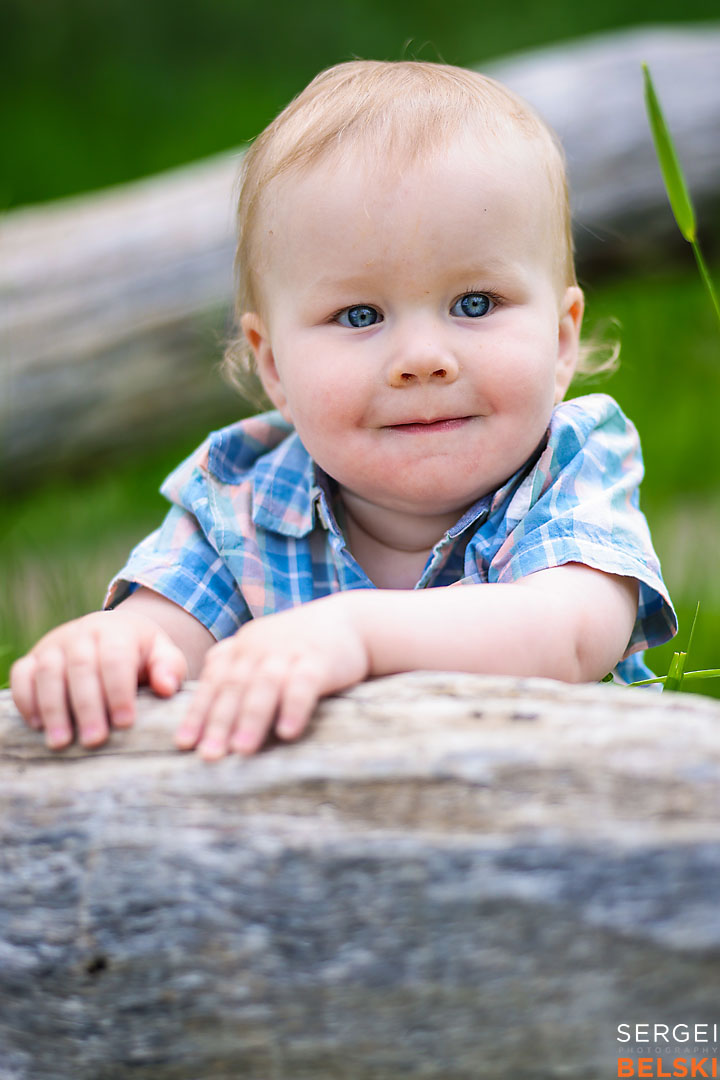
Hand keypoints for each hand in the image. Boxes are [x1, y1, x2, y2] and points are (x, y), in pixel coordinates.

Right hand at [10, 610, 186, 749]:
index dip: (119, 691)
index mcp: (117, 631)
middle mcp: (82, 633)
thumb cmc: (143, 655)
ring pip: (48, 672)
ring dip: (53, 708)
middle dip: (87, 706)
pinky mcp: (34, 658)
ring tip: (62, 743)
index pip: (115, 658)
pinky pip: (21, 675)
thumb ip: (169, 669)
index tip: (125, 723)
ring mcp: (54, 644)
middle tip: (95, 741)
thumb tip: (166, 688)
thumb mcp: (164, 656)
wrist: (116, 634)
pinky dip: (25, 699)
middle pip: (81, 667)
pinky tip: (37, 726)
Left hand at [175, 594, 369, 759]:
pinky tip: (286, 733)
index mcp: (242, 647)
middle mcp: (260, 646)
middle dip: (219, 722)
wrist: (351, 622)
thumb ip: (234, 669)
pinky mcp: (320, 659)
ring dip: (250, 719)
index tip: (184, 743)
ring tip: (241, 751)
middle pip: (234, 686)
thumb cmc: (300, 645)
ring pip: (264, 685)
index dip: (197, 712)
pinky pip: (303, 684)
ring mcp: (289, 651)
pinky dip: (293, 708)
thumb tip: (202, 709)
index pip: (214, 681)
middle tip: (208, 756)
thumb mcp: (262, 649)